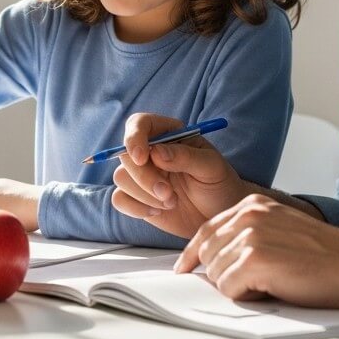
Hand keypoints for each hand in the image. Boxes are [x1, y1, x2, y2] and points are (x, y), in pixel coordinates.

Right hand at [109, 113, 253, 238]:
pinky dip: (135, 208)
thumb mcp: (211, 167)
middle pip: (126, 155)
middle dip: (144, 177)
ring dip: (144, 194)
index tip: (142, 158)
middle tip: (168, 194)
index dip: (134, 137)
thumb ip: (186, 156)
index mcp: (168, 134)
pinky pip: (119, 199)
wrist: (217, 214)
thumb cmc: (219, 185)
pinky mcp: (136, 197)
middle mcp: (150, 152)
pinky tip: (158, 212)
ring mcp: (141, 175)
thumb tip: (156, 153)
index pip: (140, 124)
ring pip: (121, 178)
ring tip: (172, 202)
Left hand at [177, 194, 338, 306]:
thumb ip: (248, 235)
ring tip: (268, 284)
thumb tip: (215, 259)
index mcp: (252, 205)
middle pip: (207, 253)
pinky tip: (270, 289)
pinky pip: (228, 288)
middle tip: (252, 284)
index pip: (207, 229)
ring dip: (236, 286)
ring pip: (215, 273)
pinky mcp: (254, 260)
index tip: (183, 267)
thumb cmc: (325, 255)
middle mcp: (247, 215)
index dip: (193, 253)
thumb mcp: (280, 229)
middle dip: (222, 274)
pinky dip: (245, 296)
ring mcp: (250, 236)